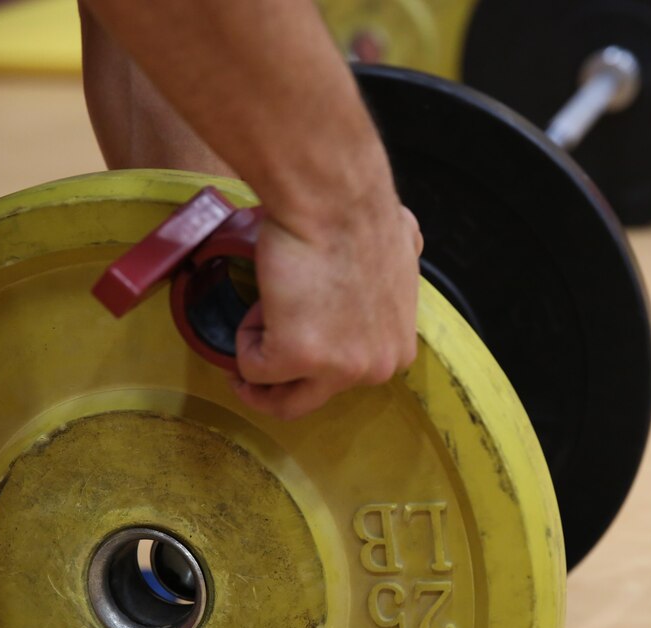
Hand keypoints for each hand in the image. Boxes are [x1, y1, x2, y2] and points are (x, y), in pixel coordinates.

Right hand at [227, 198, 422, 419]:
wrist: (334, 203)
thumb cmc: (362, 216)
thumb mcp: (404, 252)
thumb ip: (399, 268)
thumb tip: (404, 245)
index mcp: (397, 352)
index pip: (347, 377)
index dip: (316, 354)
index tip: (295, 332)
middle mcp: (374, 369)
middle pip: (311, 400)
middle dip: (277, 387)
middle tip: (251, 372)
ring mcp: (337, 369)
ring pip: (281, 401)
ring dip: (257, 376)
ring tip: (248, 341)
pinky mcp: (297, 358)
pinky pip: (253, 366)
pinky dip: (245, 338)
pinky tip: (258, 303)